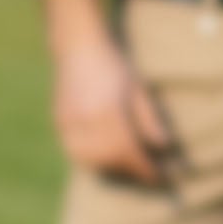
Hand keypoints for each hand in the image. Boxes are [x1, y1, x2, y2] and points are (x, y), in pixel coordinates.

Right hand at [54, 37, 174, 181]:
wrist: (79, 46)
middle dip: (130, 171)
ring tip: (127, 167)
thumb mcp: (139, 91)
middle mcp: (87, 122)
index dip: (146, 168)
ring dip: (110, 169)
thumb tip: (163, 148)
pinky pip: (76, 151)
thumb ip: (149, 121)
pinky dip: (91, 160)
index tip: (161, 176)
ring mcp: (69, 123)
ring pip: (90, 161)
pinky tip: (105, 157)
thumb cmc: (115, 66)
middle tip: (147, 173)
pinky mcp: (59, 122)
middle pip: (111, 160)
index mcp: (109, 114)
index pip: (130, 153)